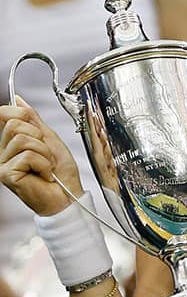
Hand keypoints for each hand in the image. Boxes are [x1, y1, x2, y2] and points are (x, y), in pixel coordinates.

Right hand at [0, 98, 83, 215]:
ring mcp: (3, 164)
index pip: (5, 114)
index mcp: (12, 142)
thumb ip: (34, 120)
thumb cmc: (62, 173)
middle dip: (39, 138)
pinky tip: (45, 175)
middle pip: (15, 125)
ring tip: (47, 167)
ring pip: (22, 139)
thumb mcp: (50, 140)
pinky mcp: (7, 174)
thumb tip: (18, 99)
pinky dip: (43, 164)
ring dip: (44, 153)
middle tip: (47, 155)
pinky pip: (27, 156)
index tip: (35, 126)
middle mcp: (4, 152)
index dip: (21, 113)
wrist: (69, 196)